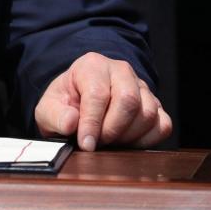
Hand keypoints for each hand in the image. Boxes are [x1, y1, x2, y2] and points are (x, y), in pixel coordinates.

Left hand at [34, 53, 172, 150]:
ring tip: (108, 141)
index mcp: (92, 65)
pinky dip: (146, 140)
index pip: (98, 94)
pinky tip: (127, 142)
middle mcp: (120, 70)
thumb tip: (72, 123)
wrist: (79, 104)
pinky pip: (162, 125)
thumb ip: (55, 116)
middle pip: (128, 100)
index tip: (86, 144)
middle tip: (98, 142)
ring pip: (148, 113)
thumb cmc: (64, 106)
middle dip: (112, 129)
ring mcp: (141, 87)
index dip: (92, 122)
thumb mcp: (48, 109)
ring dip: (128, 136)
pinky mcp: (156, 105)